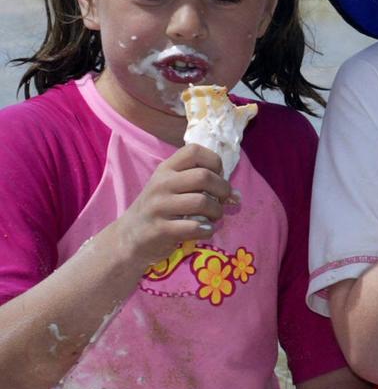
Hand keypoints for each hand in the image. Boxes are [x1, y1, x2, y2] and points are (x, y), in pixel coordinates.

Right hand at [114, 143, 235, 267]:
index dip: (214, 162)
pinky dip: (207, 230)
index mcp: (165, 169)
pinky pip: (194, 227)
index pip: (195, 150)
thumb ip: (200, 186)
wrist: (128, 237)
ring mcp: (159, 206)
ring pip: (202, 202)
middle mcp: (162, 184)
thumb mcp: (171, 188)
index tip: (217, 176)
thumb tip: (237, 195)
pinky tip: (205, 231)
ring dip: (216, 212)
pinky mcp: (161, 229)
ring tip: (214, 217)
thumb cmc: (158, 210)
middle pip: (204, 176)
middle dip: (222, 189)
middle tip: (222, 201)